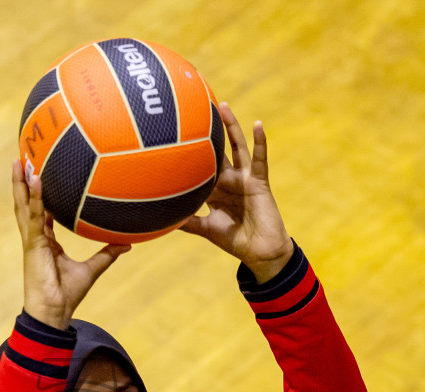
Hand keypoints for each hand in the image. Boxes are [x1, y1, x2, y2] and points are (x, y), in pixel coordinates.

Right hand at [14, 158, 129, 329]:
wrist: (54, 313)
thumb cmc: (68, 295)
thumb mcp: (93, 270)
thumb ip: (107, 254)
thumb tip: (127, 243)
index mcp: (46, 242)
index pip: (41, 211)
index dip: (39, 194)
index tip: (40, 174)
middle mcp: (36, 238)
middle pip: (27, 203)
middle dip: (23, 181)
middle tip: (22, 158)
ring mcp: (32, 240)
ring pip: (24, 205)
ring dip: (21, 183)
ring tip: (19, 161)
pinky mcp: (32, 245)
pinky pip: (33, 216)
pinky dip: (34, 198)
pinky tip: (35, 180)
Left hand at [179, 102, 293, 282]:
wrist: (260, 252)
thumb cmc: (235, 240)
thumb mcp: (206, 229)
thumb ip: (188, 222)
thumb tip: (163, 220)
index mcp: (216, 190)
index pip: (200, 166)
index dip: (190, 152)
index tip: (174, 134)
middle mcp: (229, 179)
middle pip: (217, 149)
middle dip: (208, 130)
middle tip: (197, 106)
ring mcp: (245, 178)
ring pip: (237, 147)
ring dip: (231, 126)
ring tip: (223, 105)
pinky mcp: (260, 181)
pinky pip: (260, 159)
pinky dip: (260, 142)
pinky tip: (258, 124)